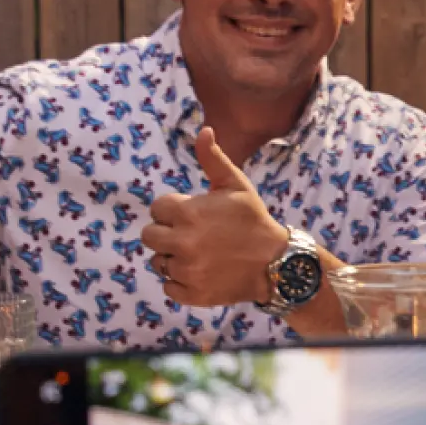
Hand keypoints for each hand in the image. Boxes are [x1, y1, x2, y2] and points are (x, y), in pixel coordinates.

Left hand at [141, 128, 289, 307]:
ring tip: (198, 255)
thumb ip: (213, 159)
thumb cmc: (253, 220)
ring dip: (172, 258)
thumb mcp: (236, 185)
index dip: (173, 210)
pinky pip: (169, 287)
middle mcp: (183, 243)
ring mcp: (187, 271)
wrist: (276, 263)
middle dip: (166, 233)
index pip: (157, 208)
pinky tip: (200, 273)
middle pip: (149, 236)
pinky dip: (180, 283)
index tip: (193, 214)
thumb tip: (204, 130)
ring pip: (158, 262)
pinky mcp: (192, 294)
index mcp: (188, 213)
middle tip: (191, 235)